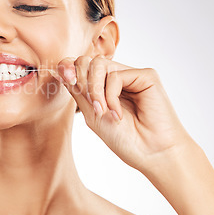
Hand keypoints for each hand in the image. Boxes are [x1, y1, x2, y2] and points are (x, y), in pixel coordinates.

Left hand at [57, 56, 192, 172]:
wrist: (151, 154)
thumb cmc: (125, 139)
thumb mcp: (92, 113)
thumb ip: (79, 90)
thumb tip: (62, 68)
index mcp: (102, 85)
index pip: (79, 65)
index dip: (68, 67)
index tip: (64, 77)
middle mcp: (116, 77)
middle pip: (86, 61)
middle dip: (80, 80)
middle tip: (90, 104)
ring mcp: (131, 75)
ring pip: (98, 64)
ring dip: (94, 89)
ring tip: (101, 111)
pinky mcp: (146, 76)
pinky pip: (116, 76)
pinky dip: (111, 96)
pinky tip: (118, 114)